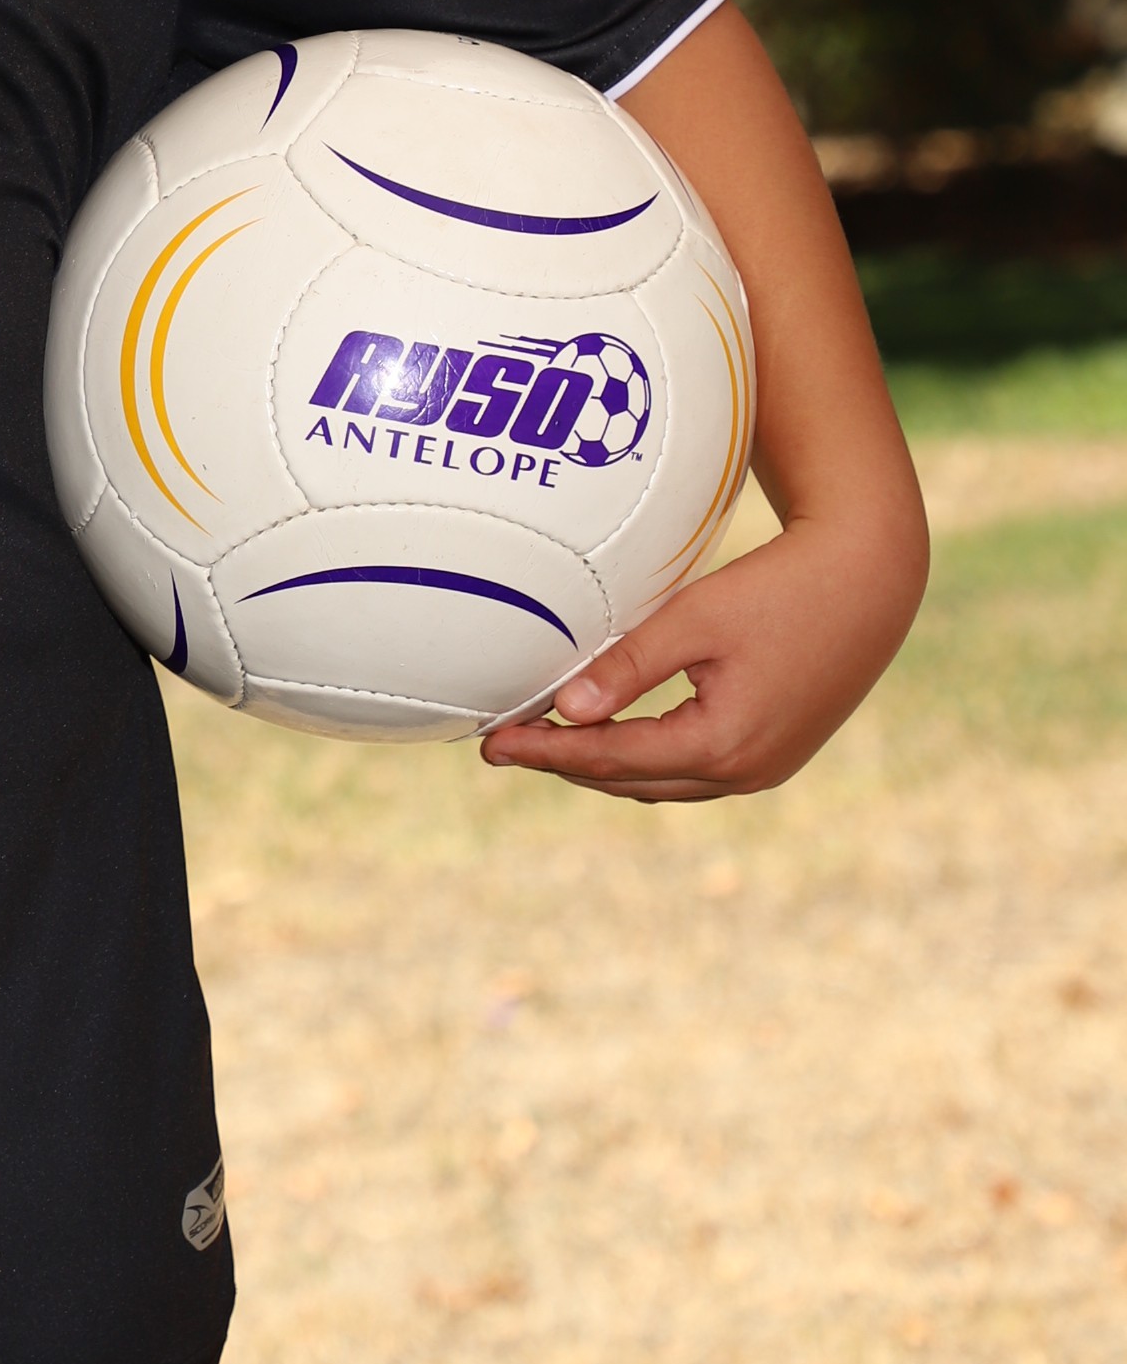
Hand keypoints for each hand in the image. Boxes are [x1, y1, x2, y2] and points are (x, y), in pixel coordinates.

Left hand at [477, 500, 924, 804]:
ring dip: (605, 767)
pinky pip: (694, 772)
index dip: (546, 751)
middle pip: (630, 781)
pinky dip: (647, 760)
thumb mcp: (696, 618)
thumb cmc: (783, 587)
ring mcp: (765, 769)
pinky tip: (614, 738)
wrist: (872, 580)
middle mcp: (746, 771)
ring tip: (548, 744)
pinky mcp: (776, 753)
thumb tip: (565, 711)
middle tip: (505, 746)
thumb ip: (628, 666)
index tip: (492, 743)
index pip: (609, 758)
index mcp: (722, 743)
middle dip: (566, 764)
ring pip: (662, 783)